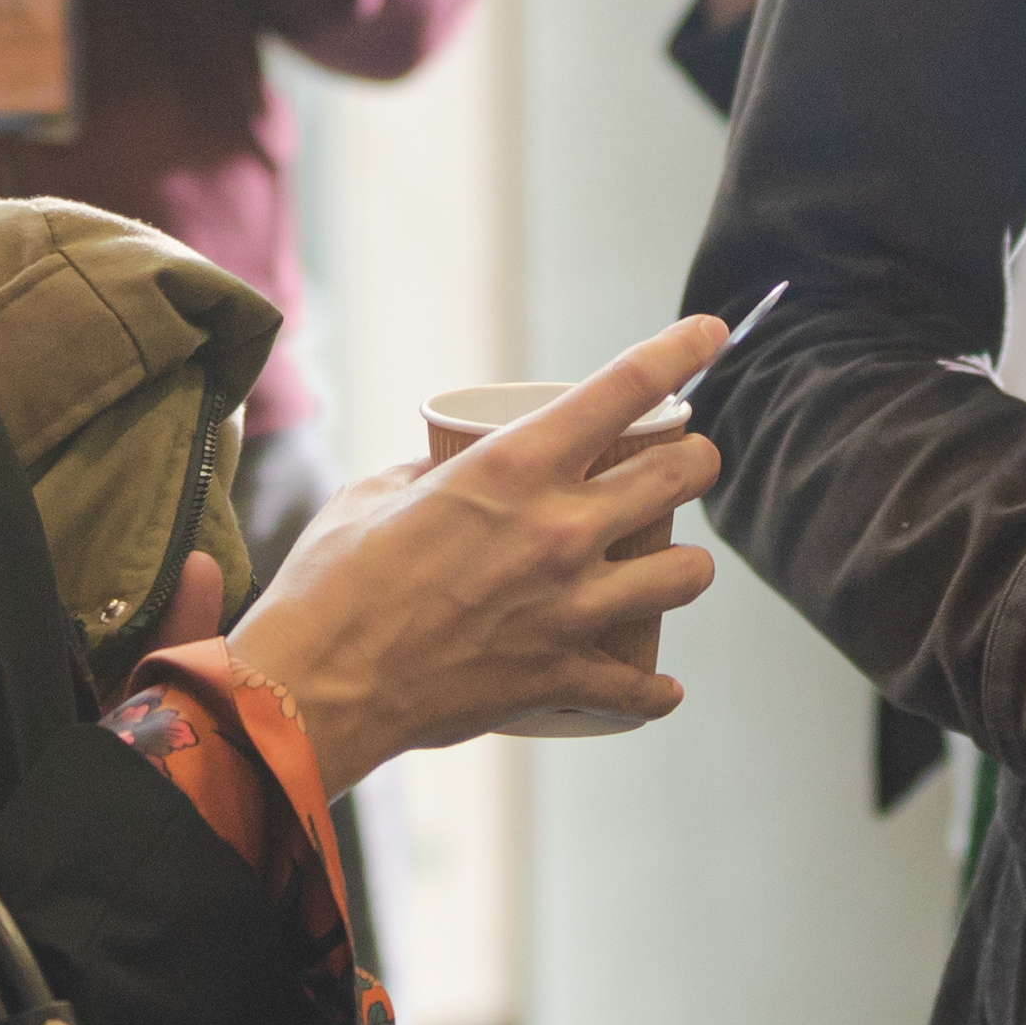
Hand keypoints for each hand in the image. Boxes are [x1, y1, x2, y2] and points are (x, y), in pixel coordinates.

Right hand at [230, 314, 727, 777]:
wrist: (315, 690)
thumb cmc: (330, 584)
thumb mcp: (374, 495)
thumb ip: (427, 474)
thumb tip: (448, 471)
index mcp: (513, 467)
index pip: (625, 387)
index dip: (682, 350)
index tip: (710, 335)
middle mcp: (559, 529)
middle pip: (682, 475)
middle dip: (697, 462)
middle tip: (686, 465)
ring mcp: (569, 607)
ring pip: (687, 574)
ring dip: (684, 566)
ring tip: (668, 568)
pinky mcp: (561, 677)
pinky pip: (640, 686)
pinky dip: (653, 689)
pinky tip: (658, 687)